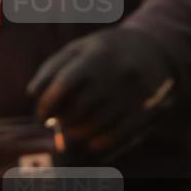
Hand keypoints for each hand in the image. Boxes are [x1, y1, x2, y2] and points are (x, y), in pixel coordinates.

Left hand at [27, 27, 175, 154]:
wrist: (157, 48)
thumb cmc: (107, 50)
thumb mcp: (81, 48)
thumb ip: (53, 67)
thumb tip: (33, 94)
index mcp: (97, 55)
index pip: (63, 85)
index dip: (46, 104)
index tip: (42, 115)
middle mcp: (117, 73)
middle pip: (78, 109)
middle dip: (63, 120)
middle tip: (60, 122)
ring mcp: (134, 91)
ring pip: (96, 125)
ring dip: (78, 133)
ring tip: (75, 129)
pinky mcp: (147, 107)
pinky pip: (119, 134)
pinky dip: (101, 143)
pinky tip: (93, 141)